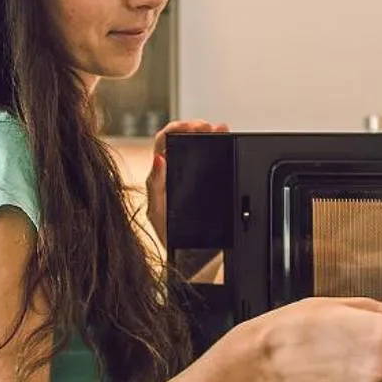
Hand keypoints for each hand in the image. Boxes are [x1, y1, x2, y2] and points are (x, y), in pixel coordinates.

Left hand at [148, 119, 227, 248]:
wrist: (188, 256)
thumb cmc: (169, 236)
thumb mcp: (159, 212)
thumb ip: (156, 186)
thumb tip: (158, 159)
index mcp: (159, 176)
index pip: (163, 143)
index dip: (176, 129)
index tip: (191, 126)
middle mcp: (172, 173)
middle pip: (181, 140)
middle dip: (195, 127)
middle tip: (209, 126)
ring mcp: (188, 178)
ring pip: (196, 148)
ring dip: (208, 134)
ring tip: (220, 129)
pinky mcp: (203, 184)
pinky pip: (208, 161)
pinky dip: (216, 146)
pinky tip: (225, 140)